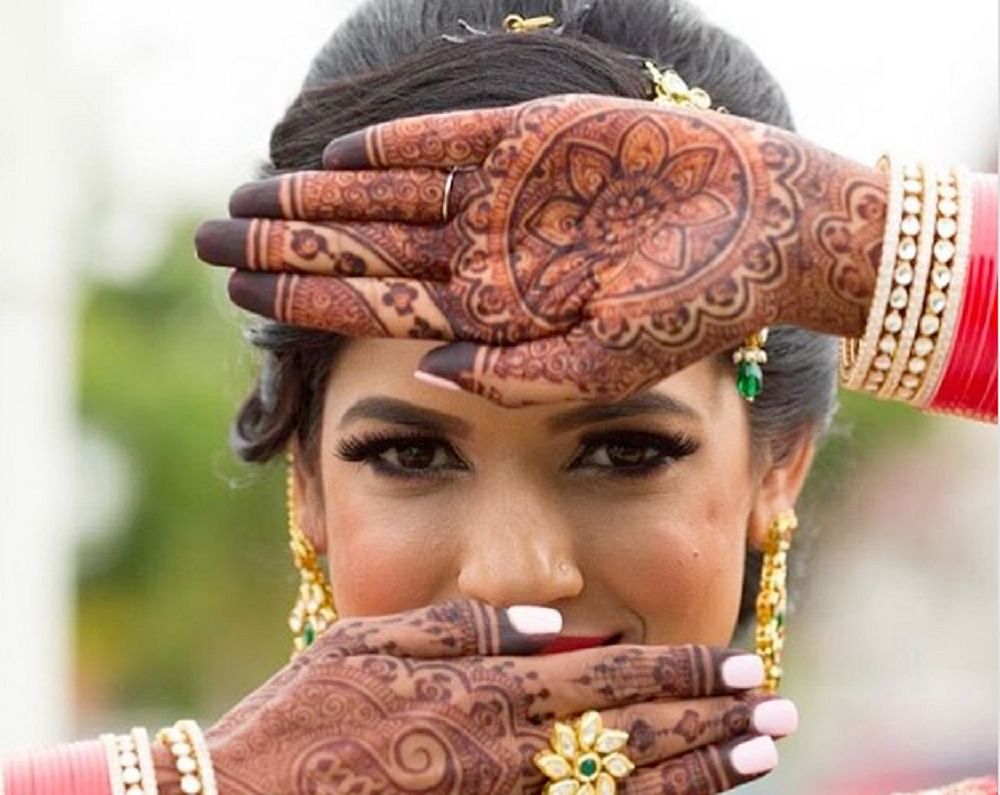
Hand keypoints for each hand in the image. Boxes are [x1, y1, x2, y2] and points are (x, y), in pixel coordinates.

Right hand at [155, 600, 791, 793]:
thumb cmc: (306, 714)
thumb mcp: (373, 640)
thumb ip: (464, 626)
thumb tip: (554, 622)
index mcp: (485, 692)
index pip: (610, 677)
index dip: (681, 672)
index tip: (739, 665)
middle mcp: (509, 753)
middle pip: (635, 735)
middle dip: (714, 721)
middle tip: (779, 711)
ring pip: (626, 794)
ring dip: (701, 775)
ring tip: (760, 759)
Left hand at [197, 93, 885, 405]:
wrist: (768, 224)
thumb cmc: (701, 304)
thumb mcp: (613, 358)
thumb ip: (525, 375)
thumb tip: (433, 382)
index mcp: (501, 314)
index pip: (383, 306)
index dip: (310, 298)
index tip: (241, 294)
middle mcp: (493, 255)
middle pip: (371, 247)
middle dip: (290, 244)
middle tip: (208, 239)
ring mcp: (510, 194)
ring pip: (395, 190)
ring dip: (324, 191)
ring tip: (250, 191)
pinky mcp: (537, 136)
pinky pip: (452, 136)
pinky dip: (396, 138)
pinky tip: (336, 146)